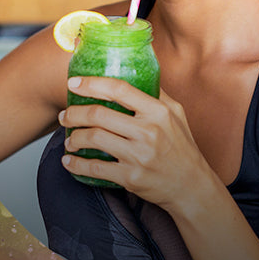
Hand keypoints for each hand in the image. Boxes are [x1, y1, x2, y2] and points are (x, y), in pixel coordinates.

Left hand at [59, 76, 222, 212]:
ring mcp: (139, 155)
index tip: (73, 83)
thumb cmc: (182, 148)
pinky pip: (95, 168)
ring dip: (74, 138)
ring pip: (93, 139)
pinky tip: (69, 162)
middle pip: (98, 115)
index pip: (119, 89)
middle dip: (73, 114)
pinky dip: (76, 165)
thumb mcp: (176, 116)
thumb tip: (134, 72)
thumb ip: (156, 94)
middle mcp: (149, 132)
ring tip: (69, 139)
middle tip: (65, 116)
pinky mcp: (131, 177)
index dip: (92, 84)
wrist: (193, 187)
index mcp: (158, 112)